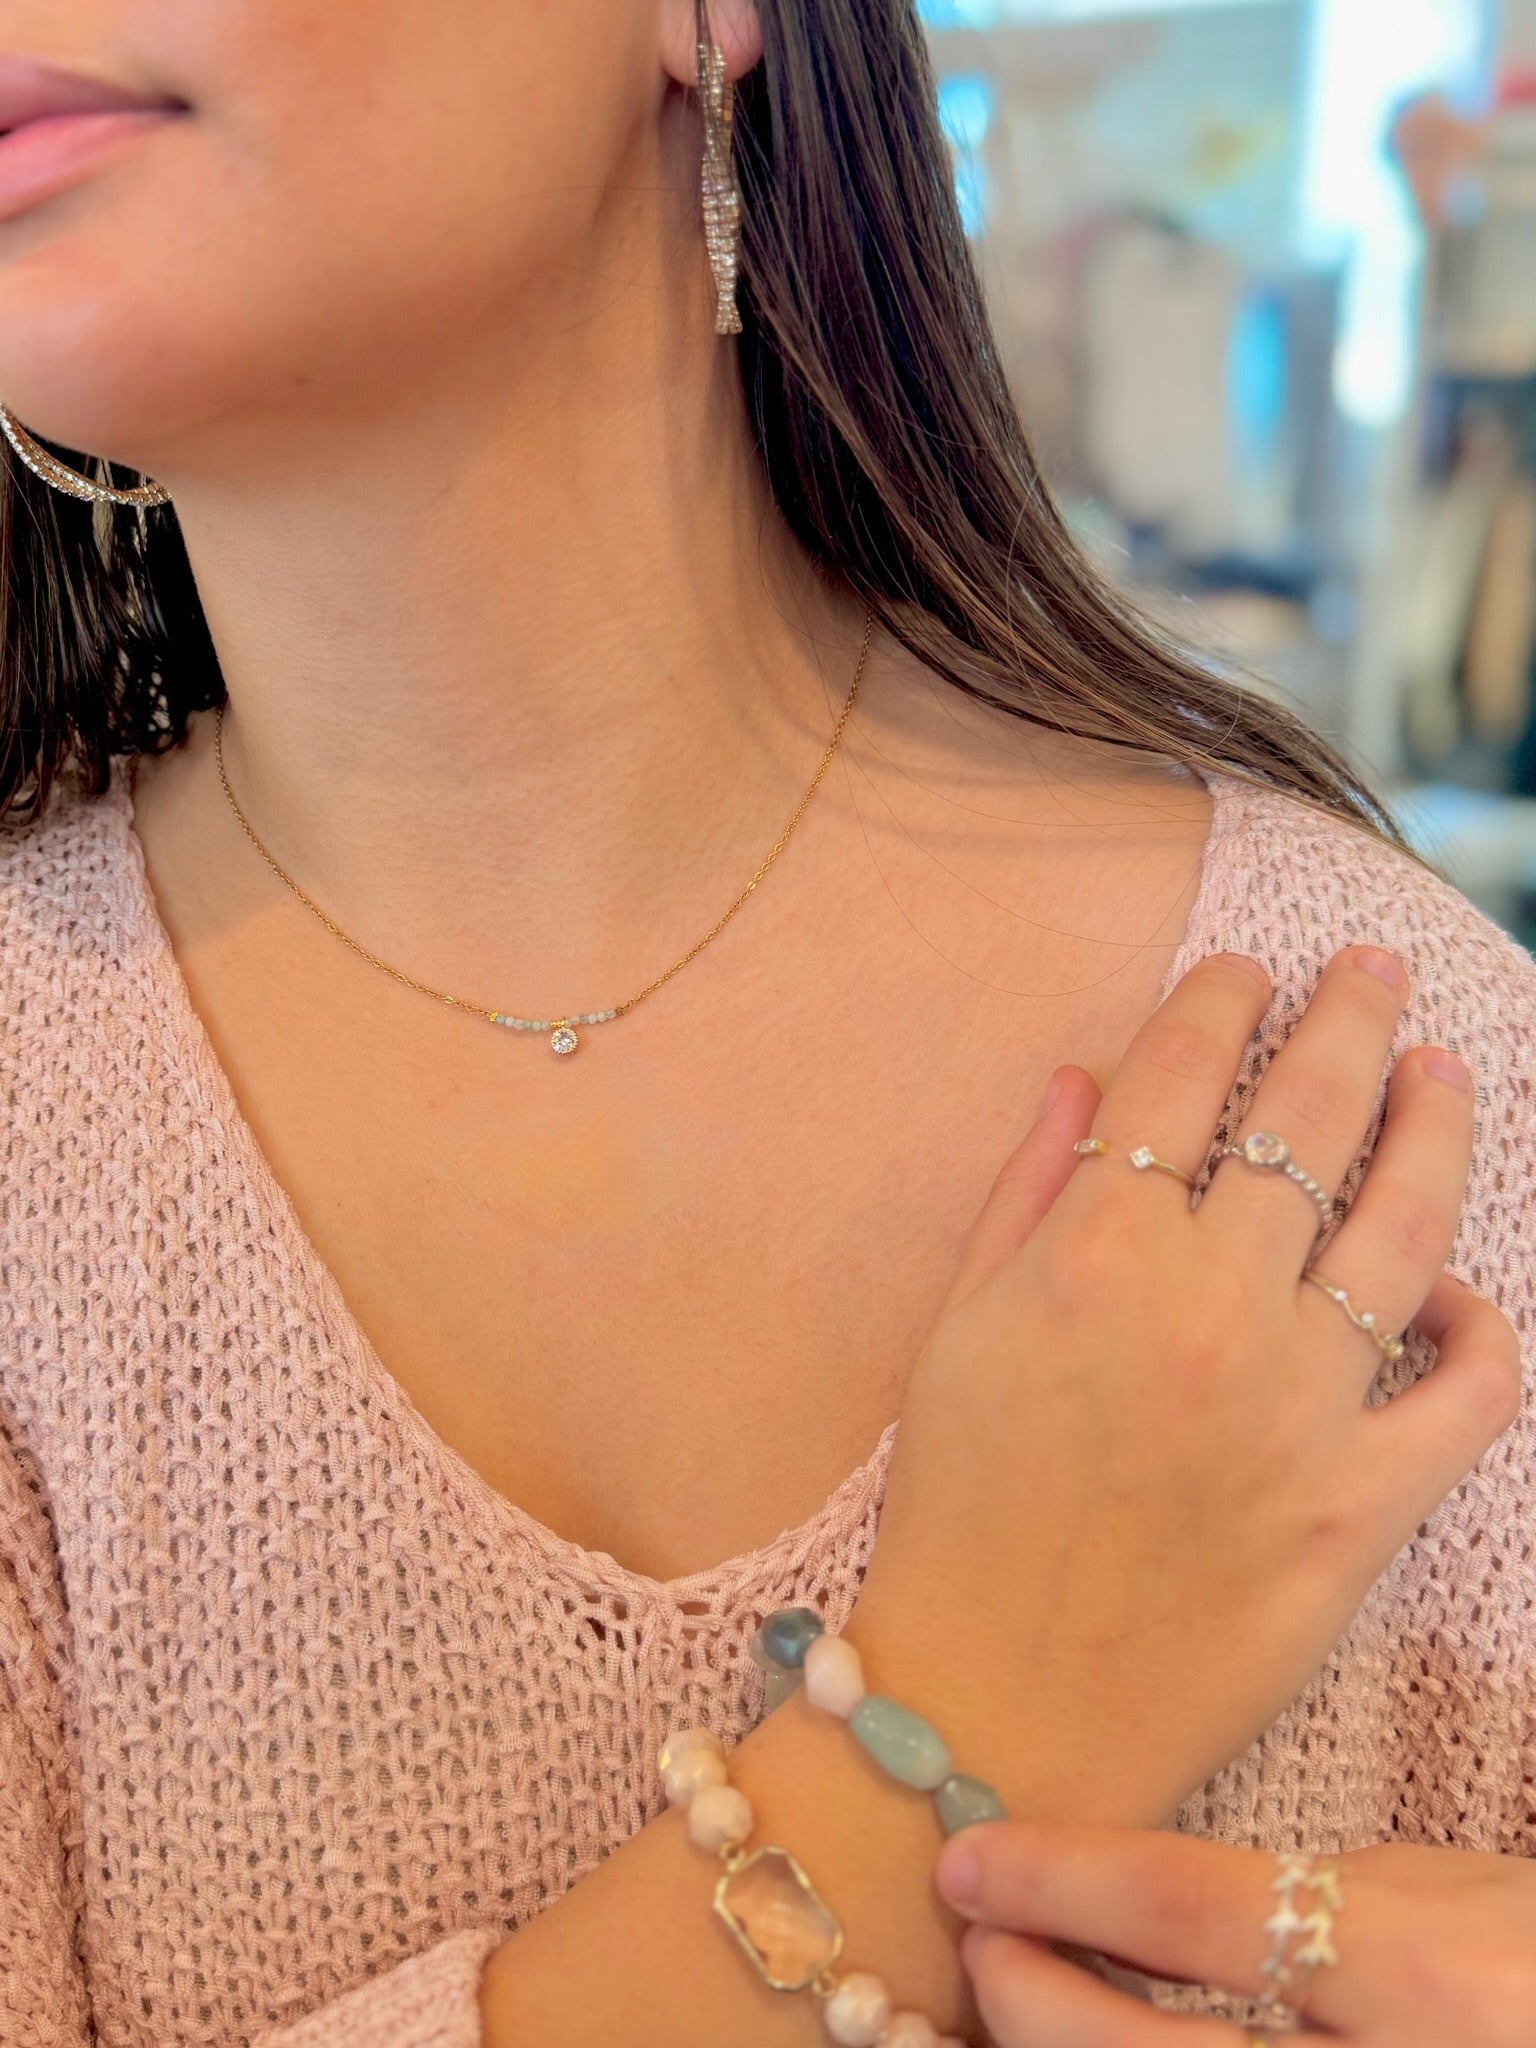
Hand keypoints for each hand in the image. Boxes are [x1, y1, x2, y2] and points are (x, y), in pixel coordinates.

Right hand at [854, 948, 1520, 1825]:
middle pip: (1306, 1122)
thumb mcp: (954, 1329)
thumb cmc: (954, 1511)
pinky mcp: (1360, 1508)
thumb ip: (1023, 1191)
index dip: (1217, 1003)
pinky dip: (1481, 1330)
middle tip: (1374, 970)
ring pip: (1405, 1227)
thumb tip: (1078, 1075)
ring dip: (1435, 1127)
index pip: (1179, 1080)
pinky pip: (1466, 1396)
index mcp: (1095, 1255)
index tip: (1241, 971)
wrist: (994, 1707)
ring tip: (1445, 1068)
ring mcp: (1299, 1408)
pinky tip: (1462, 1290)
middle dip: (1348, 1021)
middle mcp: (1209, 1309)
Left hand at [935, 1821, 1535, 2045]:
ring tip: (1029, 2001)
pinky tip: (1099, 2046)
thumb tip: (1144, 1909)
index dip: (1059, 1882)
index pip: (1188, 1914)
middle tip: (983, 1941)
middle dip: (1032, 2000)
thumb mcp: (1442, 1894)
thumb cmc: (1535, 1961)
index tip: (969, 1860)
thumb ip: (1302, 1899)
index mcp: (1417, 1974)